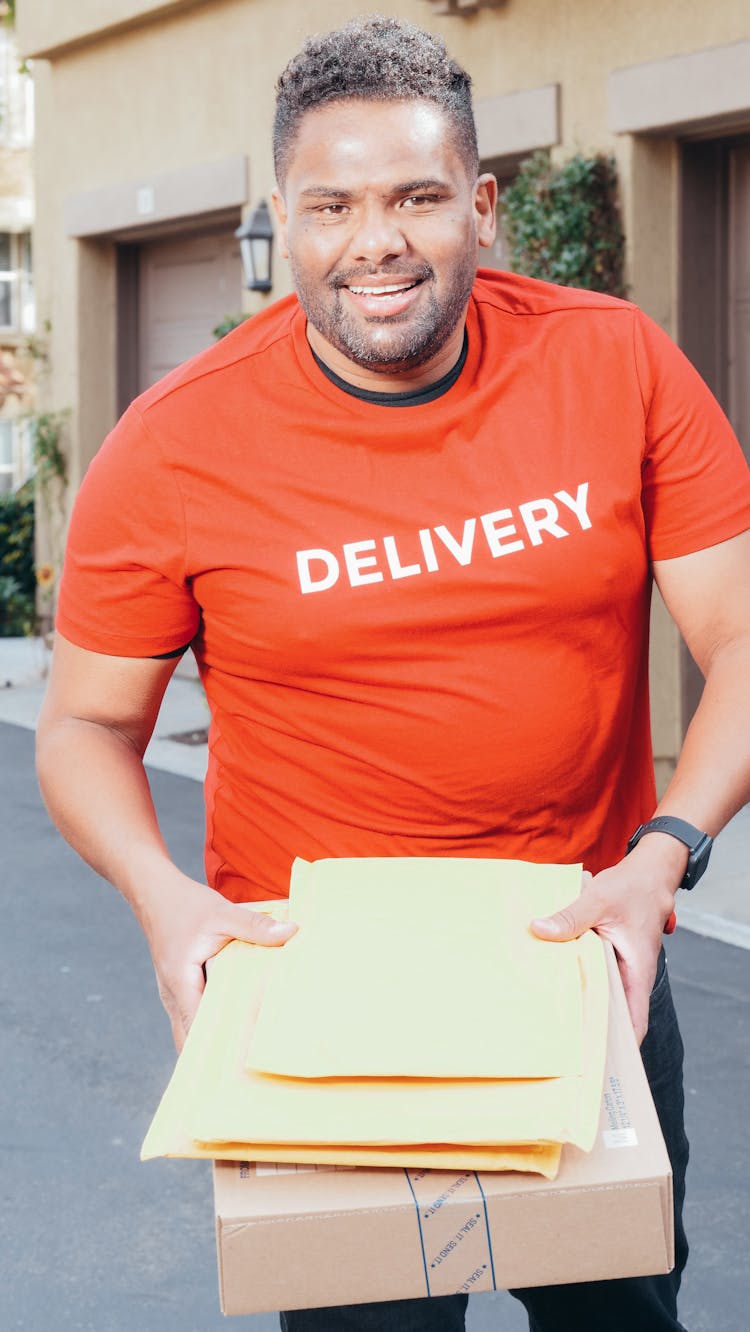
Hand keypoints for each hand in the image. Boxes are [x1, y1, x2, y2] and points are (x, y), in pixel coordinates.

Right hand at [137, 870, 296, 1050]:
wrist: (154, 894)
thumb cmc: (185, 905)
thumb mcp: (222, 912)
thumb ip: (254, 926)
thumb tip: (291, 932)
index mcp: (181, 983)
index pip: (199, 1028)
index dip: (221, 1048)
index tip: (246, 1064)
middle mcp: (173, 996)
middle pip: (192, 1041)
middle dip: (218, 1056)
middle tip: (252, 1070)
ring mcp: (174, 995)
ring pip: (191, 1031)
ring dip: (215, 1042)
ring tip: (248, 1055)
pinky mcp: (180, 989)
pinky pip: (194, 1016)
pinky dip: (212, 1024)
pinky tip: (237, 1024)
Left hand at [530, 836, 685, 1041]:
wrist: (648, 873)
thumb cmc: (631, 888)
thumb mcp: (598, 900)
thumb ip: (571, 917)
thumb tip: (539, 930)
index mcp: (637, 972)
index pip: (633, 1022)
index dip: (618, 1046)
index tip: (596, 1063)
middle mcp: (630, 975)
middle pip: (612, 1013)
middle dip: (591, 1030)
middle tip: (559, 1049)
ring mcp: (620, 967)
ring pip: (600, 993)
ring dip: (581, 1003)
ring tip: (549, 1024)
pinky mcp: (609, 956)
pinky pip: (593, 975)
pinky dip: (577, 979)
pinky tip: (551, 982)